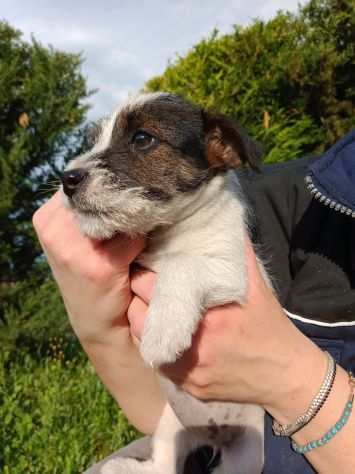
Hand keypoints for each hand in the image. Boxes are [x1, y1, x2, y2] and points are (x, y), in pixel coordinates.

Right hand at [33, 191, 144, 344]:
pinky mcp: (100, 266)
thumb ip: (85, 208)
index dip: (106, 186)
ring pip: (118, 214)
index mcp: (47, 217)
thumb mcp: (75, 237)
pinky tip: (138, 253)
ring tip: (134, 237)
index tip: (122, 190)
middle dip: (120, 200)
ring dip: (133, 220)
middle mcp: (55, 229)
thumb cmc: (91, 272)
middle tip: (133, 216)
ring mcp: (75, 249)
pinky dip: (141, 241)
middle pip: (101, 197)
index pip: (83, 184)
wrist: (98, 321)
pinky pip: (133, 237)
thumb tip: (116, 176)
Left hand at [128, 240, 324, 414]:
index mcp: (207, 315)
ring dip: (142, 318)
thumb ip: (236, 254)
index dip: (145, 272)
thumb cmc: (269, 325)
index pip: (152, 287)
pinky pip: (156, 359)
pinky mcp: (186, 386)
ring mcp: (187, 371)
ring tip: (151, 304)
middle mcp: (193, 346)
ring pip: (142, 338)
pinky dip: (154, 341)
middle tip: (144, 282)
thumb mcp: (256, 286)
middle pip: (140, 313)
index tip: (146, 263)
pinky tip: (163, 328)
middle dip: (139, 295)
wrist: (285, 375)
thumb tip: (222, 221)